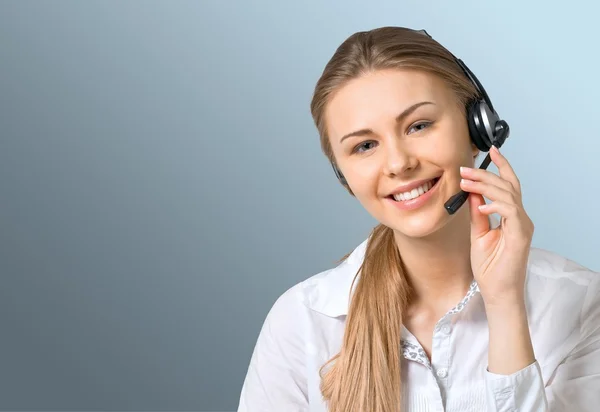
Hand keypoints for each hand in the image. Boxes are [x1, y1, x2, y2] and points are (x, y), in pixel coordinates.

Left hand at [459, 146, 534, 307]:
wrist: (497, 291)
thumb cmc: (490, 267)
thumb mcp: (478, 233)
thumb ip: (477, 213)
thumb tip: (471, 192)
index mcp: (511, 216)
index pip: (508, 185)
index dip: (501, 166)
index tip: (490, 150)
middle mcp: (520, 218)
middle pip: (507, 185)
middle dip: (485, 174)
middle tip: (463, 170)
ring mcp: (522, 226)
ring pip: (508, 194)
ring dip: (485, 186)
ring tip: (465, 183)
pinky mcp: (520, 235)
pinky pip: (511, 212)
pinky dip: (495, 206)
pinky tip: (481, 207)